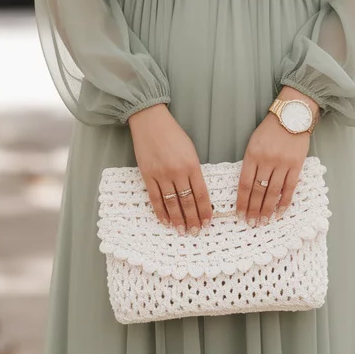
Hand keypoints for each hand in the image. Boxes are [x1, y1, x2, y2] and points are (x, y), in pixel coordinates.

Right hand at [127, 102, 212, 232]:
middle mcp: (177, 172)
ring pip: (172, 203)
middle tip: (195, 231)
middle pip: (187, 202)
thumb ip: (194, 171)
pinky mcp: (147, 175)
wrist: (150, 122)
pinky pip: (155, 198)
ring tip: (182, 230)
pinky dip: (160, 211)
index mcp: (192, 165)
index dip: (205, 210)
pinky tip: (165, 221)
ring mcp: (161, 175)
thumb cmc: (173, 134)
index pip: (201, 193)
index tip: (207, 222)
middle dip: (193, 219)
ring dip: (178, 219)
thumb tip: (198, 193)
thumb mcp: (191, 150)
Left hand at [236, 89, 319, 225]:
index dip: (241, 201)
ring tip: (263, 221)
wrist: (292, 115)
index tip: (239, 214)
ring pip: (272, 192)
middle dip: (253, 209)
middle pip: (257, 190)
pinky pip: (290, 187)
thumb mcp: (254, 143)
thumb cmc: (270, 129)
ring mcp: (282, 163)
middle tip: (251, 223)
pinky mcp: (296, 165)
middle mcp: (266, 160)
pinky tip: (280, 212)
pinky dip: (284, 202)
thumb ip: (250, 163)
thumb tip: (247, 187)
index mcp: (252, 155)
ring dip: (267, 209)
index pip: (244, 183)